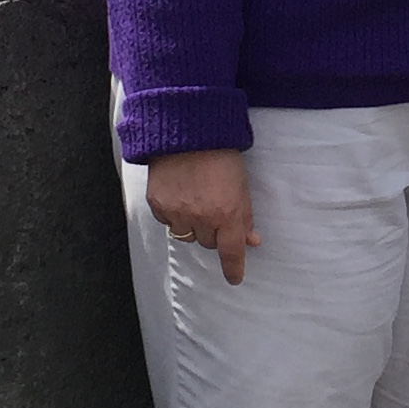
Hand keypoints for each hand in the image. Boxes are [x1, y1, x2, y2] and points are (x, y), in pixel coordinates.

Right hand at [145, 149, 258, 282]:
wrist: (186, 130)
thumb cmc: (221, 154)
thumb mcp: (242, 184)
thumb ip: (245, 215)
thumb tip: (250, 240)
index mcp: (227, 214)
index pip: (231, 252)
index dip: (233, 268)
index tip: (235, 278)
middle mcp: (201, 218)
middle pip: (208, 243)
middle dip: (213, 232)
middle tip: (214, 208)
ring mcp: (177, 212)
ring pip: (186, 235)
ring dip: (193, 225)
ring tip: (195, 198)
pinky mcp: (158, 204)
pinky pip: (168, 221)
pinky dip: (174, 214)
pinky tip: (179, 193)